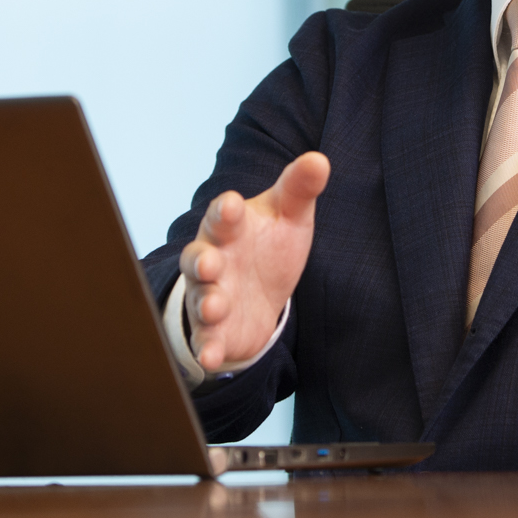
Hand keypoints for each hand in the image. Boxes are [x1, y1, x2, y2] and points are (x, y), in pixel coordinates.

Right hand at [180, 152, 328, 371]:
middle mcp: (212, 260)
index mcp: (228, 227)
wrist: (260, 291)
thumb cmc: (269, 242)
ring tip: (215, 308)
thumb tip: (319, 160)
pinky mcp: (214, 332)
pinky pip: (205, 341)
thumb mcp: (289, 215)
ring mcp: (209, 296)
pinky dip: (206, 348)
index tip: (231, 205)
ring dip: (205, 304)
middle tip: (211, 263)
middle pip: (198, 258)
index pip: (221, 215)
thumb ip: (299, 188)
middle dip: (202, 261)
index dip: (225, 211)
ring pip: (200, 299)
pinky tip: (211, 358)